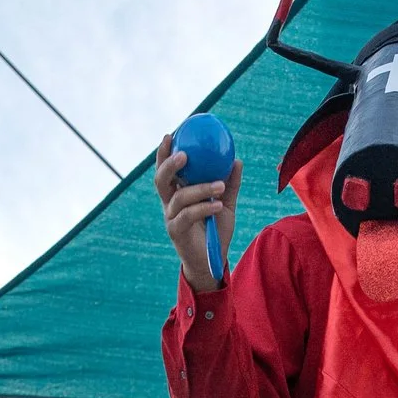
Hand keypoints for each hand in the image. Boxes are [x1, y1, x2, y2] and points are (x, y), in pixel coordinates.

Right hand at [155, 133, 238, 294]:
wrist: (211, 262)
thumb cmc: (215, 231)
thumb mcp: (225, 205)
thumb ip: (229, 185)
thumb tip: (236, 160)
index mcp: (177, 193)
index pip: (166, 170)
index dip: (164, 153)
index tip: (171, 134)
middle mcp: (169, 204)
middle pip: (161, 180)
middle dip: (169, 164)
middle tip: (185, 154)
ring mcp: (170, 218)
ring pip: (179, 197)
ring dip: (200, 188)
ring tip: (219, 185)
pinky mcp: (175, 232)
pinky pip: (188, 216)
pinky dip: (203, 207)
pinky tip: (218, 205)